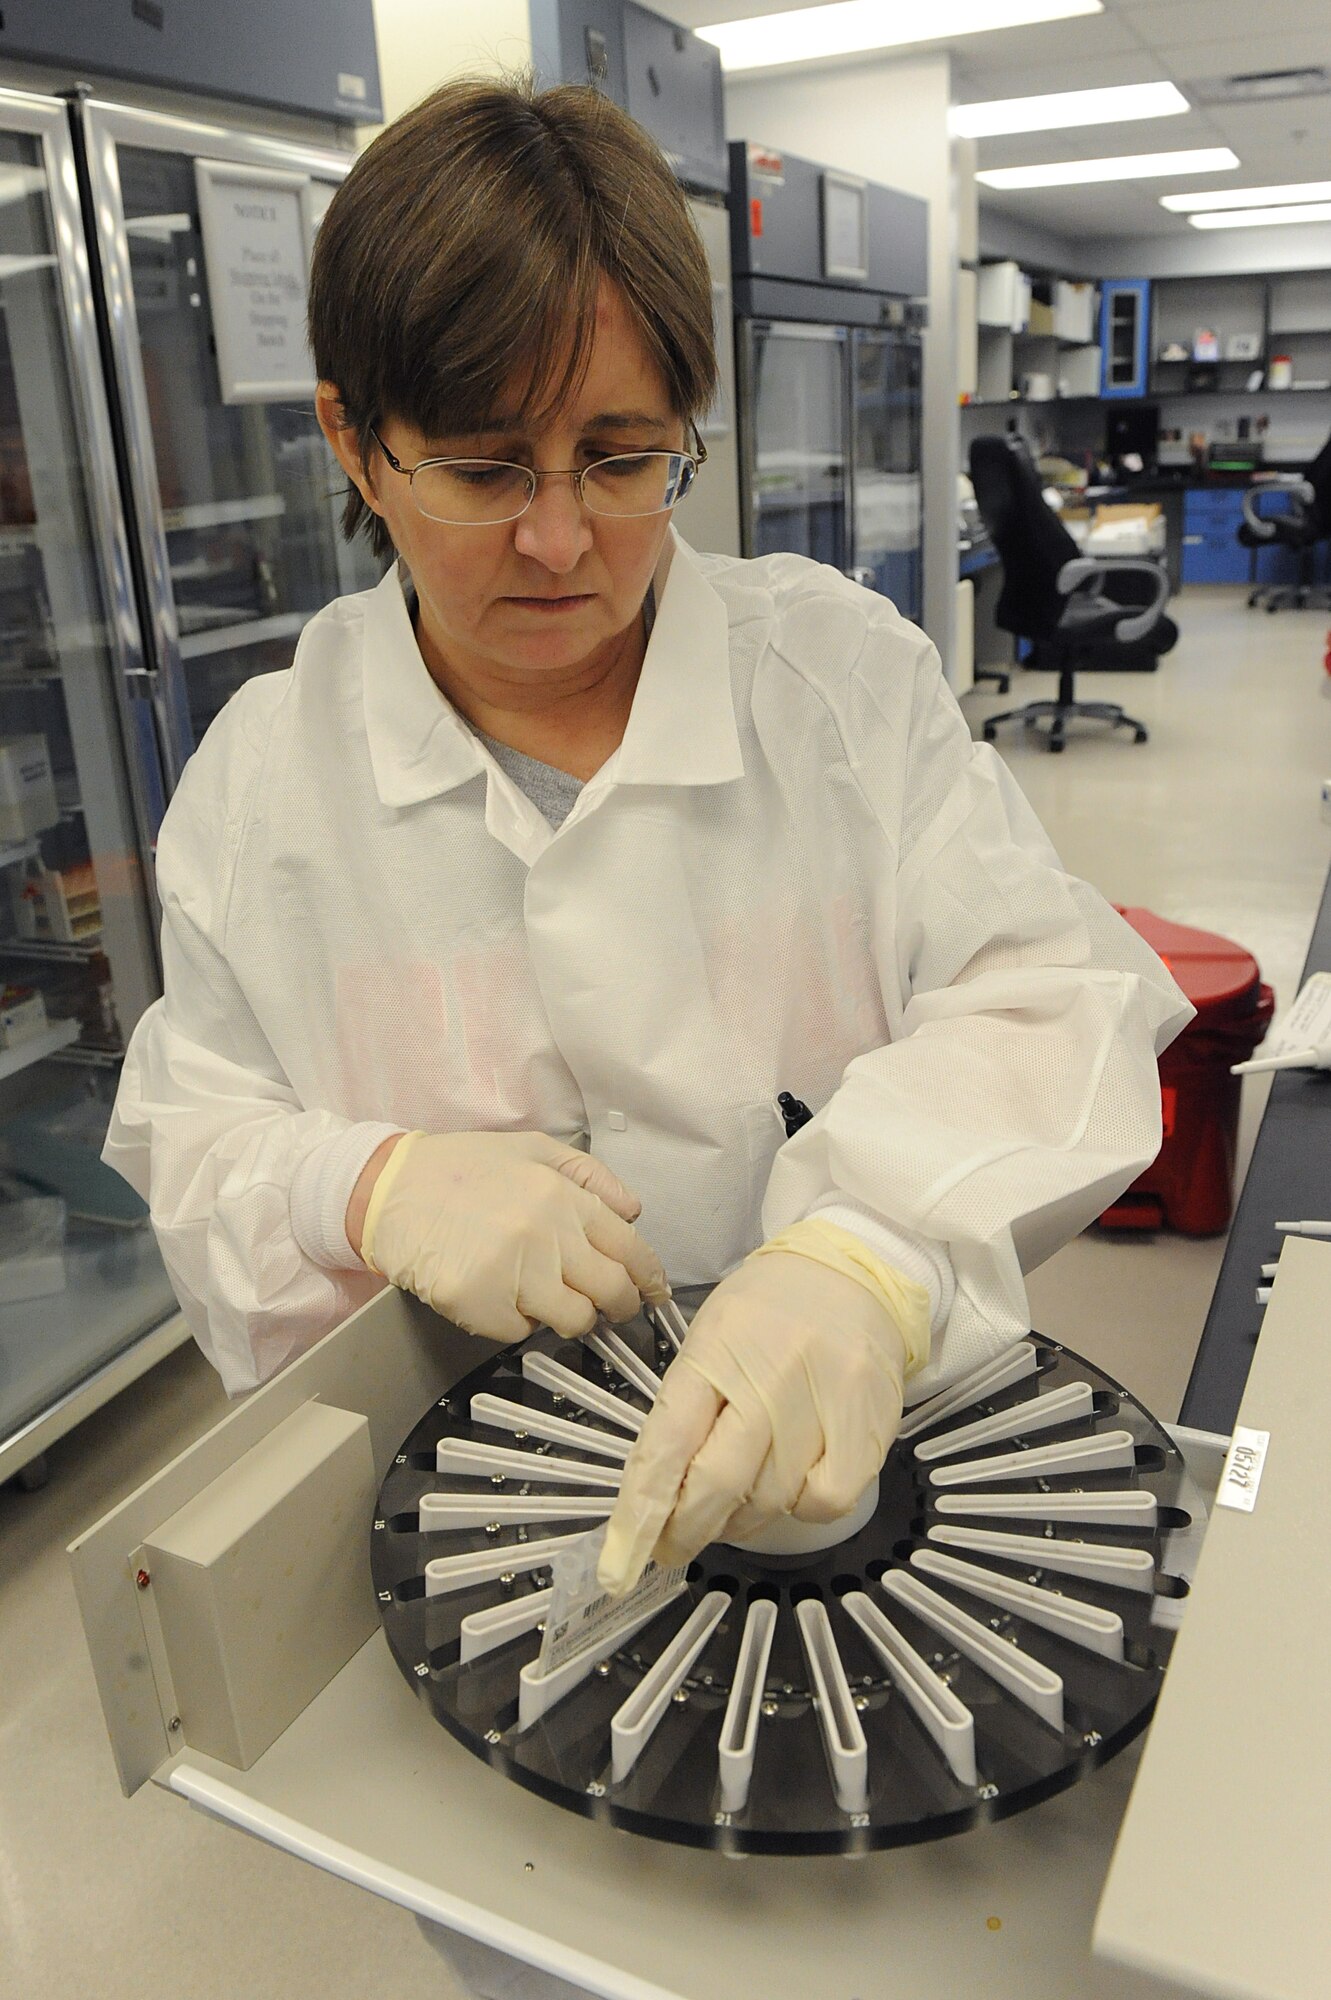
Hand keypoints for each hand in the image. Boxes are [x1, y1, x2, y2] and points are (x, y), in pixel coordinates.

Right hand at [355, 1130, 668, 1340]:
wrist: (388, 1189)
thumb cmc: (458, 1168)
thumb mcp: (531, 1149)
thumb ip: (589, 1176)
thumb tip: (633, 1212)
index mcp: (563, 1197)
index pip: (631, 1249)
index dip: (649, 1277)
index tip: (652, 1292)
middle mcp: (546, 1237)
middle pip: (612, 1293)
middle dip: (621, 1306)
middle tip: (612, 1308)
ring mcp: (513, 1275)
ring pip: (574, 1321)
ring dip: (571, 1317)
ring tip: (549, 1299)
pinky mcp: (479, 1306)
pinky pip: (521, 1332)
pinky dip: (518, 1322)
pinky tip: (501, 1296)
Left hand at [597, 1249, 908, 1593]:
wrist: (854, 1270)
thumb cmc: (771, 1309)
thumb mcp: (710, 1339)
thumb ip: (685, 1410)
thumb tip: (659, 1495)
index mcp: (712, 1356)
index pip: (665, 1447)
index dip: (639, 1515)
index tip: (619, 1563)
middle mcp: (766, 1380)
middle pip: (716, 1485)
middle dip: (686, 1531)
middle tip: (674, 1547)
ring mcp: (821, 1404)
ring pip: (768, 1500)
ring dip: (741, 1519)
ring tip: (736, 1503)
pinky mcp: (867, 1426)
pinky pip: (824, 1501)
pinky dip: (801, 1508)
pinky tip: (793, 1487)